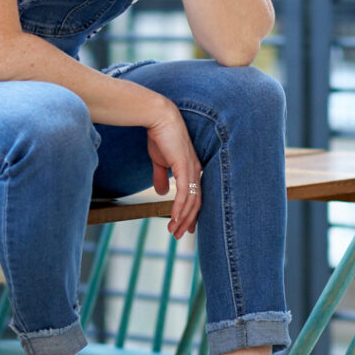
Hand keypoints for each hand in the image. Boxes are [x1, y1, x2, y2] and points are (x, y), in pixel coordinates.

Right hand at [145, 102, 201, 238]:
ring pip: (191, 201)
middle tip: (179, 236)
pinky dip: (179, 208)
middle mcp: (196, 171)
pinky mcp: (184, 167)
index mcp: (192, 169)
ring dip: (182, 219)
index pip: (196, 196)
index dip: (191, 213)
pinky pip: (184, 193)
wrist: (158, 118)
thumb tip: (161, 192)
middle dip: (188, 221)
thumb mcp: (159, 161)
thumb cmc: (160, 136)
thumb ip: (161, 176)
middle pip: (197, 203)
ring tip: (174, 232)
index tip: (185, 227)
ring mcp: (192, 169)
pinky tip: (174, 218)